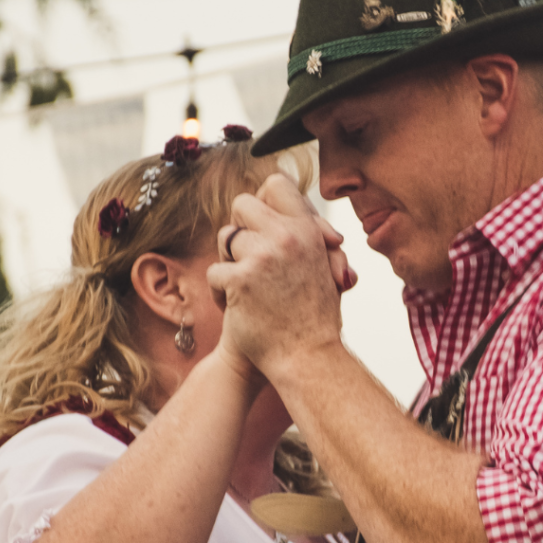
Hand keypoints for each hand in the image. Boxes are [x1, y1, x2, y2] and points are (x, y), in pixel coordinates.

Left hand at [207, 175, 354, 379]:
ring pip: (225, 237)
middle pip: (242, 204)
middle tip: (249, 257)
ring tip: (245, 286)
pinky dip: (219, 292)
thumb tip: (302, 215)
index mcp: (307, 229)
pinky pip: (214, 271)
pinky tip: (236, 307)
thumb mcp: (328, 269)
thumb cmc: (316, 317)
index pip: (276, 185)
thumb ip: (314, 238)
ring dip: (229, 260)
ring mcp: (262, 257)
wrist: (306, 358)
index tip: (263, 226)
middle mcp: (286, 236)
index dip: (263, 202)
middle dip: (240, 230)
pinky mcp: (239, 280)